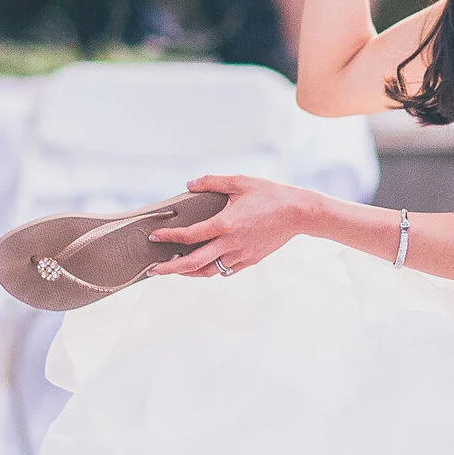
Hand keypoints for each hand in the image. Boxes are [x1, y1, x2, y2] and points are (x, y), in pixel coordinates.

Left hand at [145, 175, 314, 278]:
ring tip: (175, 269)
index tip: (155, 237)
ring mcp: (241, 255)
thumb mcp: (240, 182)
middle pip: (194, 263)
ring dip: (189, 272)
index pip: (190, 236)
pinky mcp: (250, 260)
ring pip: (209, 271)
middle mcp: (231, 243)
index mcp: (226, 224)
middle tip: (154, 270)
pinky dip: (210, 269)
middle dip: (171, 268)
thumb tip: (189, 185)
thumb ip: (211, 183)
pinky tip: (203, 264)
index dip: (169, 237)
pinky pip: (225, 270)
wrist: (299, 213)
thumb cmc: (271, 195)